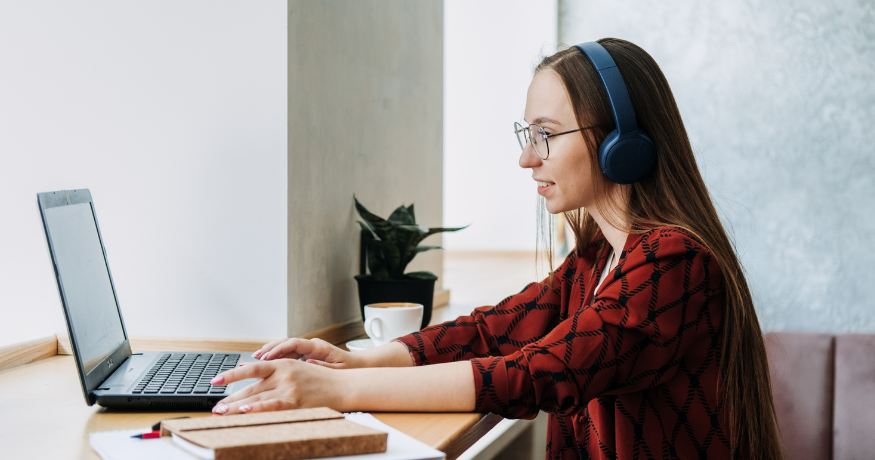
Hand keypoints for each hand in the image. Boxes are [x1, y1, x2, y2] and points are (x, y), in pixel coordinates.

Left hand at [211, 359, 341, 414]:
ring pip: (256, 398)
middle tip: (215, 407)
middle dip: (230, 399)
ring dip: (236, 407)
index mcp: (282, 364)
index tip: (214, 381)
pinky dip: (258, 408)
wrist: (343, 385)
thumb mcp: (297, 368)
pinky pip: (272, 405)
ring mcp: (289, 388)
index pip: (250, 369)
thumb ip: (275, 372)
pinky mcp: (295, 401)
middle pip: (250, 388)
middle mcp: (283, 374)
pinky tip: (245, 411)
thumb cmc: (321, 379)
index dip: (230, 375)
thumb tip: (249, 373)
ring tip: (222, 413)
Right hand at [253, 337, 360, 368]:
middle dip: (270, 348)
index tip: (267, 356)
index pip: (295, 343)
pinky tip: (266, 364)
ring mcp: (308, 350)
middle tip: (255, 356)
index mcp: (318, 346)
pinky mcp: (306, 356)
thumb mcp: (339, 369)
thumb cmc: (349, 368)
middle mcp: (311, 345)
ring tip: (255, 358)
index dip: (279, 349)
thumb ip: (324, 366)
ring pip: (285, 348)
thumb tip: (309, 362)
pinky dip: (277, 358)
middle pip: (286, 342)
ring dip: (271, 352)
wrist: (357, 366)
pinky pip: (288, 355)